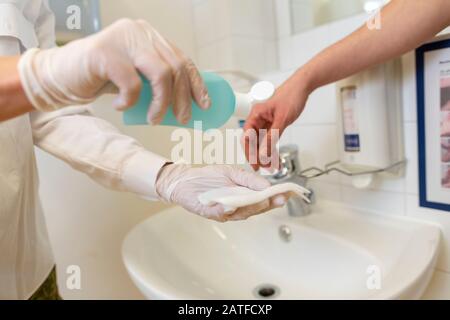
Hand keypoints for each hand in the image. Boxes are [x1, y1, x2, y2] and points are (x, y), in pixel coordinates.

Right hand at [18, 19, 209, 123]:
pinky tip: (121, 106)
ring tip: (154, 119)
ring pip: (161, 73)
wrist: (60, 76)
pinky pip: (132, 83)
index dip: (197, 83)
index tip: (204, 105)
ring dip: (162, 102)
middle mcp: (139, 32)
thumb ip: (155, 80)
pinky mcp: (105, 53)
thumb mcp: (135, 77)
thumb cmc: (100, 78)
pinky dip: (130, 101)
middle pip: (176, 67)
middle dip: (183, 98)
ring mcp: (122, 40)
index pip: (182, 59)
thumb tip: (185, 103)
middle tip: (182, 119)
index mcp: (149, 36)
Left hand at [155, 164, 286, 221]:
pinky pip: (220, 212)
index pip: (263, 200)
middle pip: (256, 208)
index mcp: (243, 197)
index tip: (289, 193)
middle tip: (280, 198)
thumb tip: (266, 185)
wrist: (184, 180)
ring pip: (241, 212)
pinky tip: (234, 204)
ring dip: (252, 206)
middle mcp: (236, 208)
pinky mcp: (210, 212)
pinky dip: (227, 209)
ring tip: (264, 199)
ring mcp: (224, 212)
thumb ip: (249, 179)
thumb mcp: (232, 172)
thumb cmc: (207, 177)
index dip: (276, 197)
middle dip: (268, 203)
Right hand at [242, 74, 309, 170]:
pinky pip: (270, 138)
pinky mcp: (273, 123)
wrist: (303, 87)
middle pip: (252, 141)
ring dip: (265, 153)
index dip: (249, 151)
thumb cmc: (291, 96)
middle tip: (261, 167)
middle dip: (257, 155)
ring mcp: (265, 121)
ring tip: (270, 166)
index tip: (254, 163)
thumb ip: (272, 138)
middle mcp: (258, 118)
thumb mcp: (282, 119)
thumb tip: (263, 153)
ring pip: (261, 141)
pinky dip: (271, 148)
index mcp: (255, 114)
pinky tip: (274, 157)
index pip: (247, 136)